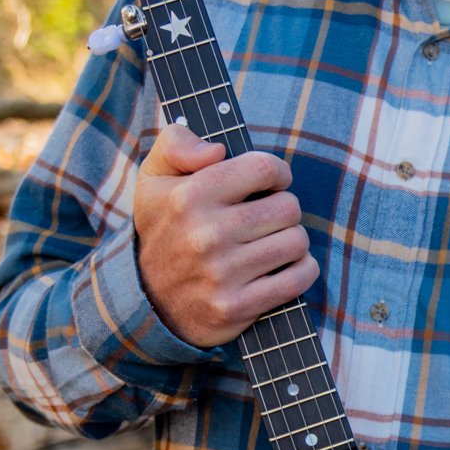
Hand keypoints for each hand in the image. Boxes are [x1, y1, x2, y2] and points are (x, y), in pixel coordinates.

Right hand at [131, 123, 317, 346]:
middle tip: (266, 219)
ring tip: (271, 243)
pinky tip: (285, 267)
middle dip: (283, 209)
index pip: (263, 168)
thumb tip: (217, 150)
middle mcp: (205, 235)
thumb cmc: (165, 228)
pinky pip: (297, 278)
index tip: (269, 184)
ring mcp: (221, 274)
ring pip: (296, 241)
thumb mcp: (154, 177)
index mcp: (188, 197)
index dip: (276, 173)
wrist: (147, 300)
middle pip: (288, 207)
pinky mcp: (236, 306)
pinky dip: (301, 271)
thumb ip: (176, 144)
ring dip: (291, 241)